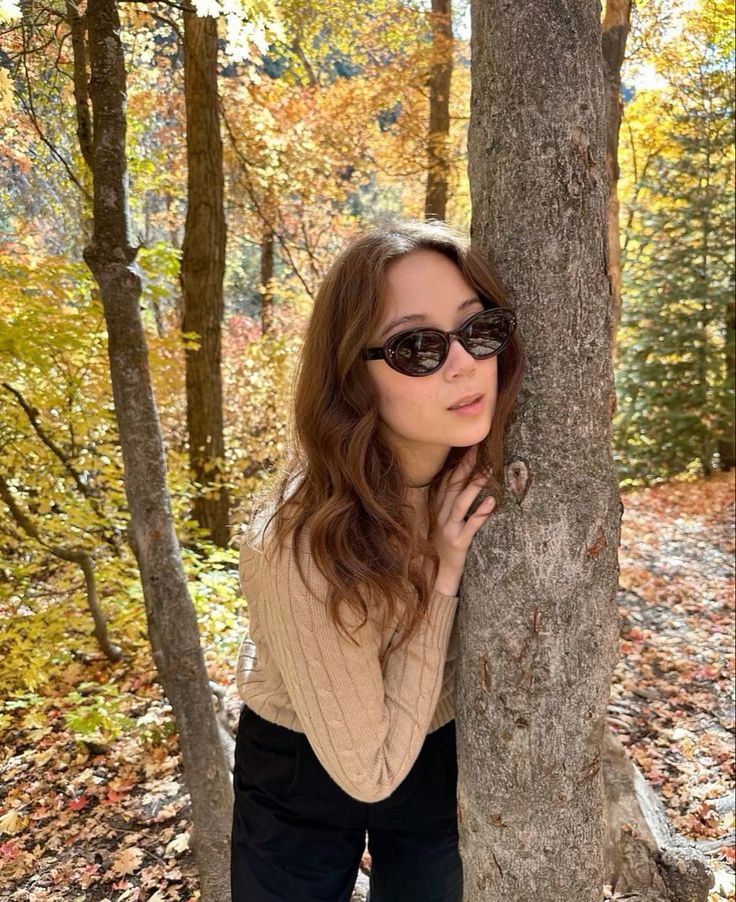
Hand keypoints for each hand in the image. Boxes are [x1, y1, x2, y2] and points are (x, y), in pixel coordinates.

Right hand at [428, 446, 495, 595]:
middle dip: (466, 467)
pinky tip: (493, 503)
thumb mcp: (442, 519)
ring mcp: (449, 529)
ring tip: (488, 471)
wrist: (437, 574)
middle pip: (453, 487)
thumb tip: (458, 476)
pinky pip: (471, 527)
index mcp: (438, 507)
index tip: (470, 445)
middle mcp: (441, 515)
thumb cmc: (443, 543)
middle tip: (479, 449)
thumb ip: (448, 499)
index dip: (458, 462)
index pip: (447, 479)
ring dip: (474, 486)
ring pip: (460, 503)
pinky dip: (481, 514)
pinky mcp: (459, 543)